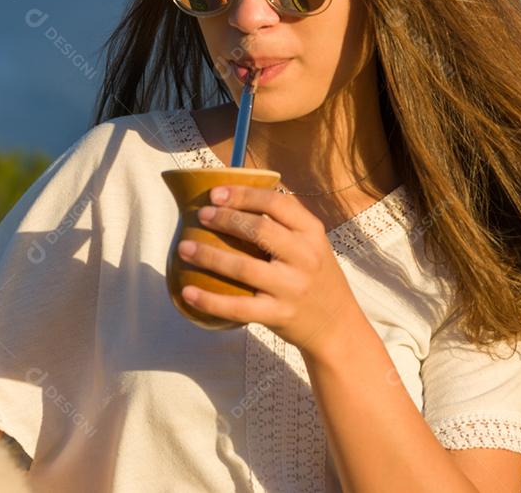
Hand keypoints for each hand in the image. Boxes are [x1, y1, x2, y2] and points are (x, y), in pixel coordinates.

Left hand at [179, 184, 360, 357]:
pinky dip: (210, 300)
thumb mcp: (313, 245)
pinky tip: (188, 292)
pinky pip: (238, 307)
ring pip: (243, 267)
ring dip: (209, 255)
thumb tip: (236, 198)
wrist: (337, 327)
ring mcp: (292, 288)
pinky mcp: (278, 315)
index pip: (277, 203)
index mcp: (312, 233)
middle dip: (225, 219)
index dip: (244, 195)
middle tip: (201, 215)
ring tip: (184, 247)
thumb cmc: (315, 278)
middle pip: (259, 230)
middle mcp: (305, 257)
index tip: (216, 193)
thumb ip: (285, 224)